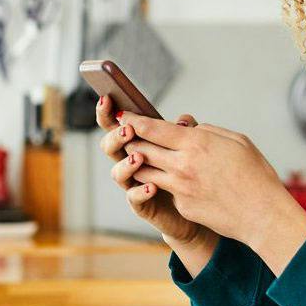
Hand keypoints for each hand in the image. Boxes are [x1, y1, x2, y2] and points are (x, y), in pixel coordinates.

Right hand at [96, 95, 205, 245]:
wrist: (198, 206)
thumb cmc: (190, 172)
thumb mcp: (188, 147)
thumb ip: (184, 132)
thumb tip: (183, 121)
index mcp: (137, 143)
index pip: (116, 124)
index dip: (108, 113)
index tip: (107, 99)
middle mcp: (130, 162)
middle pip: (109, 146)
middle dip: (115, 136)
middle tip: (127, 130)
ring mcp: (133, 184)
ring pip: (117, 172)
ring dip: (126, 164)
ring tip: (139, 158)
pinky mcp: (142, 205)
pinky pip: (134, 199)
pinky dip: (140, 192)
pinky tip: (151, 187)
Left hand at [123, 114, 305, 266]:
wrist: (262, 214)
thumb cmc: (255, 174)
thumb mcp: (236, 140)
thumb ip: (207, 130)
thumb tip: (187, 127)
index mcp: (196, 143)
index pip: (152, 128)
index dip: (133, 120)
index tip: (124, 115)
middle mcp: (182, 164)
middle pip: (142, 148)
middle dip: (130, 140)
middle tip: (124, 135)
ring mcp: (179, 188)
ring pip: (144, 171)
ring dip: (139, 163)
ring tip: (138, 156)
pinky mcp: (181, 206)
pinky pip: (164, 189)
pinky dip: (161, 182)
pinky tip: (165, 179)